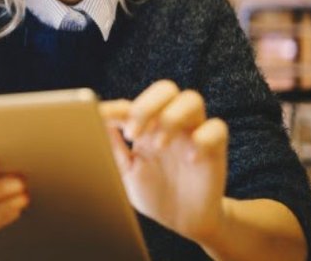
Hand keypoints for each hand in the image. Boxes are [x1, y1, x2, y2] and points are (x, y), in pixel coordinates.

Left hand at [100, 80, 228, 242]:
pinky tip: (190, 159)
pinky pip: (217, 128)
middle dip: (147, 106)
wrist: (183, 221)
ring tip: (159, 145)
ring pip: (192, 99)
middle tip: (133, 134)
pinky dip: (203, 139)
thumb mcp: (126, 172)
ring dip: (172, 118)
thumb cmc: (153, 192)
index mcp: (146, 125)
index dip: (116, 108)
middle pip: (165, 89)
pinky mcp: (215, 148)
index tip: (101, 117)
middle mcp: (170, 123)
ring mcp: (194, 133)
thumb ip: (112, 148)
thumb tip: (93, 122)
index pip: (132, 105)